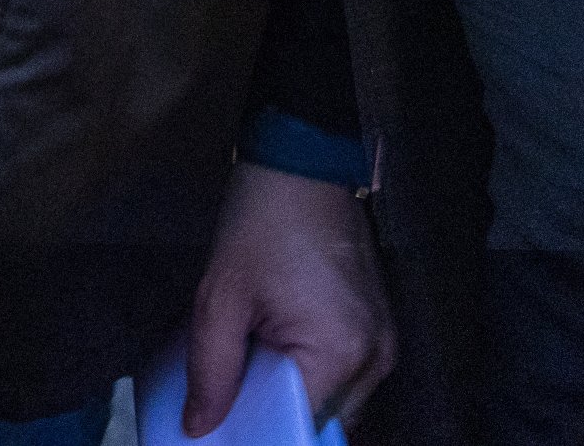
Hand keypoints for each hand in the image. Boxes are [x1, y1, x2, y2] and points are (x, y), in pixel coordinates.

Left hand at [180, 164, 393, 434]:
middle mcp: (376, 360)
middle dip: (276, 415)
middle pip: (321, 421)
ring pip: (335, 403)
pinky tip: (275, 357)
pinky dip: (311, 376)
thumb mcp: (221, 297)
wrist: (302, 164)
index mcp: (341, 353)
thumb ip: (211, 370)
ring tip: (251, 373)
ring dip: (294, 396)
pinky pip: (345, 378)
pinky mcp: (379, 329)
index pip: (299, 426)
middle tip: (231, 397)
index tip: (224, 421)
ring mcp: (384, 345)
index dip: (258, 429)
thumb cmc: (259, 223)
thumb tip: (199, 429)